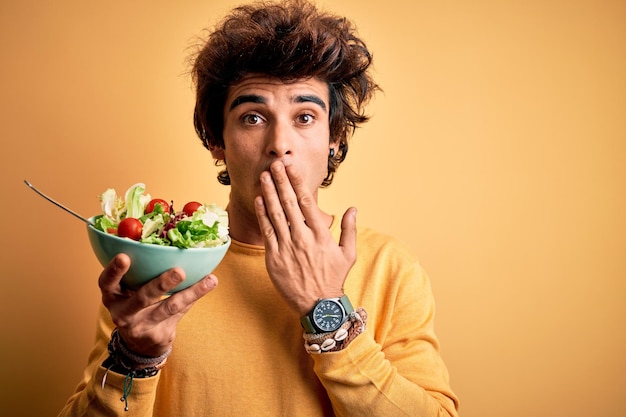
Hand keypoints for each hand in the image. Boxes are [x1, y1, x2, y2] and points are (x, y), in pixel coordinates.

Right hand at [98, 254, 217, 356]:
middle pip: (142, 298)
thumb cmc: (137, 306)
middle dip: (161, 284)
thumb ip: (142, 271)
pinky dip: (195, 296)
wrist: (141, 345)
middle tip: (179, 271)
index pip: (107, 282)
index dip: (113, 270)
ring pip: (169, 307)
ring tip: (209, 280)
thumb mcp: (130, 291)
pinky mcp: (158, 335)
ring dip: (191, 293)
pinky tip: (209, 284)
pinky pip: (181, 312)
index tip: (124, 256)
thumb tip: (168, 240)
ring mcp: (141, 326)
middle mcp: (123, 313)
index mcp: (112, 296)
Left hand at [254, 160, 356, 315]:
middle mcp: (303, 238)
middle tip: (274, 164)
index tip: (291, 168)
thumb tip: (353, 208)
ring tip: (263, 176)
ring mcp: (287, 248)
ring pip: (275, 214)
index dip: (297, 183)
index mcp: (321, 235)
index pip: (307, 202)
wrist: (318, 305)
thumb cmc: (333, 278)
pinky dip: (262, 214)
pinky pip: (267, 232)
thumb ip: (349, 229)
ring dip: (269, 193)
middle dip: (281, 181)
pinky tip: (259, 200)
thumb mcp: (348, 254)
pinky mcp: (274, 258)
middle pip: (289, 204)